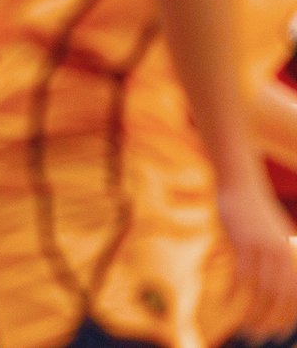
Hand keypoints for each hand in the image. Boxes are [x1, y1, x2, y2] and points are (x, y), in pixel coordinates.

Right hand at [219, 181, 296, 342]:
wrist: (240, 185)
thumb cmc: (255, 212)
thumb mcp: (276, 234)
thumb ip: (281, 255)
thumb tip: (281, 281)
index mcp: (292, 253)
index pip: (295, 293)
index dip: (288, 317)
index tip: (278, 332)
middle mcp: (282, 253)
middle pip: (280, 296)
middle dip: (271, 321)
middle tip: (259, 337)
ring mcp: (261, 248)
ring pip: (262, 290)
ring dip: (254, 314)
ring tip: (246, 328)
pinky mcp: (241, 242)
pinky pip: (240, 276)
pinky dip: (235, 294)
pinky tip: (227, 304)